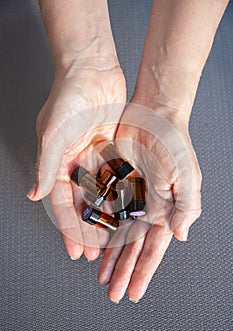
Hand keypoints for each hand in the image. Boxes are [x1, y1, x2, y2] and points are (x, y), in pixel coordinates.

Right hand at [27, 46, 125, 260]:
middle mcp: (74, 162)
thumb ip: (46, 166)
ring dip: (107, 214)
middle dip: (89, 228)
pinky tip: (129, 208)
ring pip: (101, 192)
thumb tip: (35, 195)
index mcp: (57, 162)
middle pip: (82, 203)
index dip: (69, 228)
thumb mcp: (53, 135)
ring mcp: (93, 156)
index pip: (62, 203)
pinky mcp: (111, 148)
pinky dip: (121, 192)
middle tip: (96, 251)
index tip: (76, 249)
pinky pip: (116, 175)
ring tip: (115, 236)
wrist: (91, 70)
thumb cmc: (67, 98)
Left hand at [98, 103, 201, 302]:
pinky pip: (106, 211)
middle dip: (124, 271)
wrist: (154, 114)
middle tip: (113, 292)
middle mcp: (149, 207)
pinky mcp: (117, 184)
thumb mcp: (186, 176)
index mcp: (166, 210)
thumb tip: (179, 237)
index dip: (143, 272)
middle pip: (133, 247)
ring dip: (110, 256)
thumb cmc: (174, 142)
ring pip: (118, 234)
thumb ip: (186, 208)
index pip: (153, 249)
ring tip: (102, 275)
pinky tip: (94, 243)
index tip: (134, 292)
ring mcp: (131, 197)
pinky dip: (100, 228)